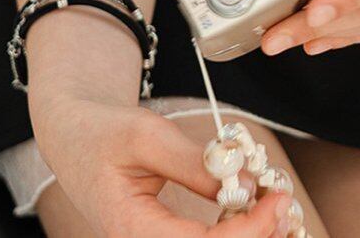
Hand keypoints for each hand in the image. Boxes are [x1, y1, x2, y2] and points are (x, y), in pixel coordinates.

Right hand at [33, 93, 291, 234]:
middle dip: (256, 236)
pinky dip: (238, 228)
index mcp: (134, 232)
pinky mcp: (169, 237)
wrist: (75, 135)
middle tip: (284, 199)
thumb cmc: (102, 133)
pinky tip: (255, 205)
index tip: (276, 199)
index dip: (247, 232)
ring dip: (251, 234)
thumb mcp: (145, 136)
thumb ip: (194, 162)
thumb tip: (245, 182)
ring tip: (275, 200)